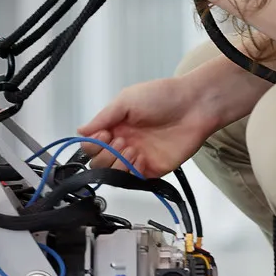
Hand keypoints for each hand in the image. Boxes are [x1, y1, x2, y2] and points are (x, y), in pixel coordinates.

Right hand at [78, 74, 226, 177]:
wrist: (194, 106)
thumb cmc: (164, 96)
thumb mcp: (125, 100)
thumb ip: (102, 117)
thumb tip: (81, 131)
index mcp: (115, 126)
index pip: (91, 145)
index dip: (93, 144)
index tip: (103, 135)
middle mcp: (123, 142)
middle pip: (99, 162)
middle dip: (105, 154)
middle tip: (120, 140)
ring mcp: (137, 156)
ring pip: (113, 173)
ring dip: (117, 162)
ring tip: (131, 147)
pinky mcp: (152, 168)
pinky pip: (133, 179)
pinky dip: (131, 171)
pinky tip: (140, 157)